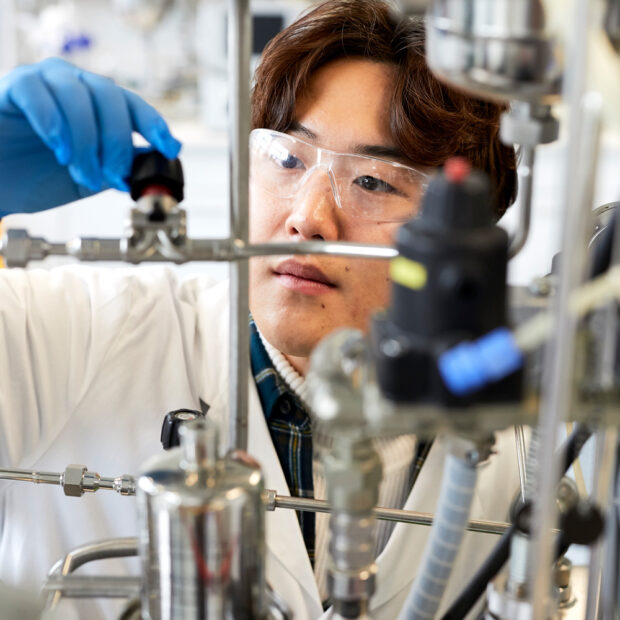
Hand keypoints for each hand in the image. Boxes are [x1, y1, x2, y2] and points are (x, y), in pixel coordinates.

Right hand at [0, 57, 181, 216]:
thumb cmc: (35, 178)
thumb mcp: (87, 179)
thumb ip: (117, 169)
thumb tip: (150, 163)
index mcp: (95, 105)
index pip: (132, 105)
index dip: (155, 125)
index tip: (171, 148)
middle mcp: (73, 85)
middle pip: (110, 97)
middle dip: (117, 142)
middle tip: (112, 177)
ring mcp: (42, 81)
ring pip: (79, 96)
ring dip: (87, 141)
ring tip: (81, 173)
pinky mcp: (12, 87)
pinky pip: (36, 91)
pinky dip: (53, 121)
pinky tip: (59, 148)